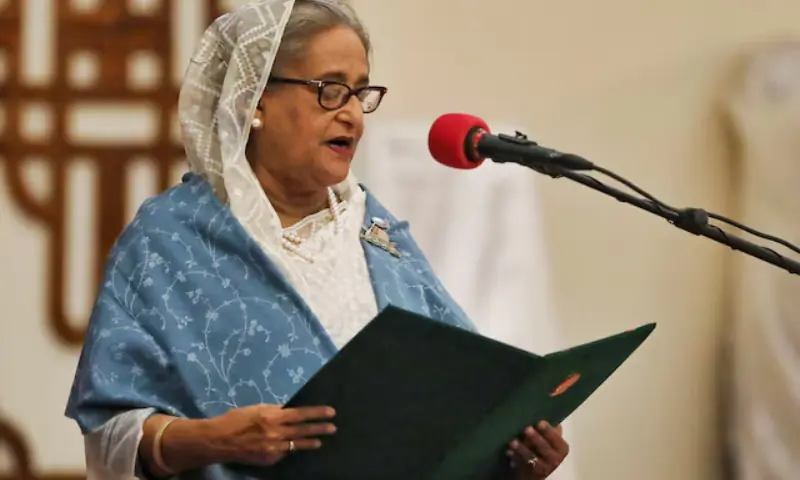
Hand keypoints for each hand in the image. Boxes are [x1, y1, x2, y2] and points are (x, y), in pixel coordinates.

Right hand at [212, 403, 336, 465]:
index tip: (330, 412)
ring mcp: (273, 448)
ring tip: (320, 441)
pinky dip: (288, 449)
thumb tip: (287, 411)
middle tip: (333, 427)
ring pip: (296, 444)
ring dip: (310, 442)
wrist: (219, 440)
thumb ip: (274, 411)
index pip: (301, 413)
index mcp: (273, 416)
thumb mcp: (257, 409)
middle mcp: (276, 432)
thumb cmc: (236, 419)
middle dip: (319, 428)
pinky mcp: (269, 459)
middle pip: (303, 429)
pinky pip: (283, 453)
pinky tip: (292, 447)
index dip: (317, 413)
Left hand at [506, 422, 568, 478]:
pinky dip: (515, 457)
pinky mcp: (532, 474)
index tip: (540, 422)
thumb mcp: (548, 437)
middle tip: (526, 429)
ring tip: (513, 441)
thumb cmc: (542, 445)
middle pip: (545, 448)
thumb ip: (547, 427)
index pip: (556, 438)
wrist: (535, 467)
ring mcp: (544, 468)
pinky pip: (522, 465)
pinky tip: (509, 451)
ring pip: (533, 458)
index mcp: (562, 447)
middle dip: (536, 438)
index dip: (549, 431)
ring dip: (522, 449)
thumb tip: (542, 406)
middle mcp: (555, 459)